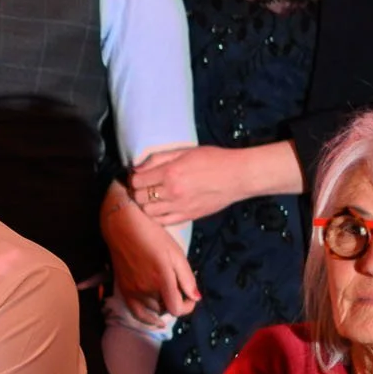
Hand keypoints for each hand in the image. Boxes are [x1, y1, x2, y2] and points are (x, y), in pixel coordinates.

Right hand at [102, 186, 198, 319]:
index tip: (190, 297)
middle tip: (178, 287)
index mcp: (162, 280)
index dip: (188, 307)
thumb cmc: (152, 235)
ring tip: (166, 292)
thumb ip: (186, 278)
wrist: (123, 227)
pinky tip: (155, 321)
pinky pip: (136, 312)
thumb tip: (196, 298)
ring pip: (153, 310)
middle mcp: (146, 290)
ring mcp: (133, 291)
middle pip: (166, 308)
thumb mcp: (176, 253)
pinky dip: (147, 319)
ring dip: (163, 305)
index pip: (177, 309)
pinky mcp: (124, 289)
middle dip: (176, 301)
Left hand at [128, 147, 248, 225]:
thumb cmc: (213, 159)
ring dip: (146, 204)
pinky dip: (157, 216)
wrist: (238, 176)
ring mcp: (180, 206)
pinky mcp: (188, 216)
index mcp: (170, 173)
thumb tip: (138, 168)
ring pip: (148, 212)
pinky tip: (161, 208)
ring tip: (152, 197)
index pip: (137, 181)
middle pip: (139, 197)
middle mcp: (172, 191)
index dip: (134, 178)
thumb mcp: (184, 151)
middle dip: (137, 191)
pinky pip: (163, 222)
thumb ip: (158, 159)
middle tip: (144, 187)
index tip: (139, 176)